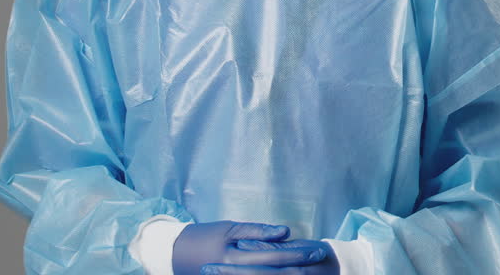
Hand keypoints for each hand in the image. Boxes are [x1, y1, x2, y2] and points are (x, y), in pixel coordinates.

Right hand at [172, 221, 326, 274]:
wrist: (178, 255)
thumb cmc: (208, 237)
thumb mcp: (230, 230)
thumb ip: (257, 232)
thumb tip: (284, 232)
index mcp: (234, 258)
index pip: (272, 258)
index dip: (296, 254)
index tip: (318, 249)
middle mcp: (235, 273)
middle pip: (274, 274)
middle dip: (300, 268)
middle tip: (321, 259)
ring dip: (292, 274)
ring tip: (313, 268)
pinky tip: (292, 273)